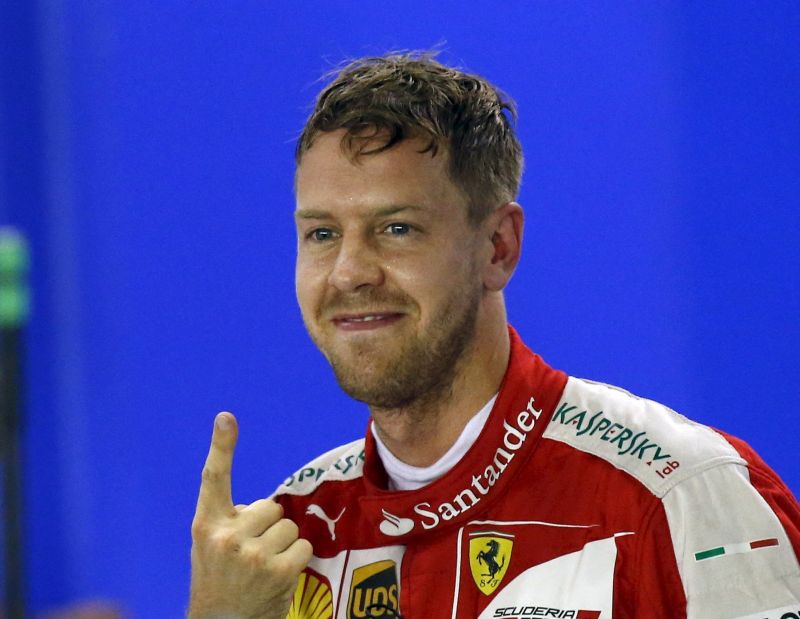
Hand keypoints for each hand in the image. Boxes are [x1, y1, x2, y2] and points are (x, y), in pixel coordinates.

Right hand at [188, 412, 311, 618]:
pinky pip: (302, 544)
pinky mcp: (276, 569)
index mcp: (205, 525)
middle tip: (251, 555)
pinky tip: (278, 576)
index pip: (213, 478)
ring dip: (282, 544)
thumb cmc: (220, 582)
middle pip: (270, 506)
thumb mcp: (210, 547)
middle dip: (268, 527)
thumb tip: (268, 506)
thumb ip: (231, 520)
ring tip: (262, 568)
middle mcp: (225, 536)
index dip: (222, 445)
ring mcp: (251, 553)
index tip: (226, 417)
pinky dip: (296, 558)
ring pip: (288, 525)